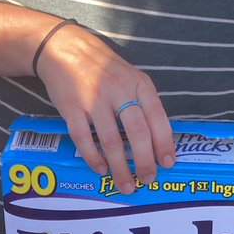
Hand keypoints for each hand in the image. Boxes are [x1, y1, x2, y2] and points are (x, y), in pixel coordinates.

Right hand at [35, 22, 175, 193]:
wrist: (65, 48)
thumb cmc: (103, 68)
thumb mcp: (131, 77)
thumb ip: (144, 102)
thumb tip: (158, 140)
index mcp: (138, 84)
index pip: (158, 118)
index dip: (165, 144)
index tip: (168, 163)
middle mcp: (119, 91)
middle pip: (138, 133)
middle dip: (145, 162)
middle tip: (148, 179)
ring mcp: (94, 99)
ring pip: (111, 141)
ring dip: (120, 168)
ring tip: (126, 184)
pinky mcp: (71, 107)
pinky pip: (83, 139)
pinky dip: (93, 158)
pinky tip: (101, 169)